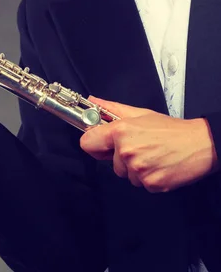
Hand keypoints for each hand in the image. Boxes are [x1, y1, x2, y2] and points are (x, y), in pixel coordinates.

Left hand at [80, 96, 218, 192]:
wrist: (199, 144)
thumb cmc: (171, 129)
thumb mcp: (140, 113)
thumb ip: (112, 109)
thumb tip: (93, 101)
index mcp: (121, 131)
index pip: (87, 143)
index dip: (93, 143)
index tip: (100, 142)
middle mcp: (127, 151)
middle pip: (109, 162)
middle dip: (119, 156)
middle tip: (137, 146)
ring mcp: (138, 170)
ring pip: (125, 174)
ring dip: (134, 168)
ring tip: (151, 155)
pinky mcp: (150, 184)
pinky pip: (139, 184)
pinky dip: (147, 177)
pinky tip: (158, 165)